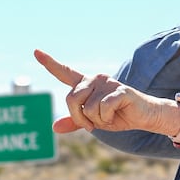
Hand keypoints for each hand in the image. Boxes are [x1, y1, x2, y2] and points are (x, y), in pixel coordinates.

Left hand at [33, 50, 179, 135]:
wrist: (143, 117)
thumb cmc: (118, 116)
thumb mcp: (93, 121)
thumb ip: (75, 122)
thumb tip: (54, 127)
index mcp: (86, 85)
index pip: (65, 72)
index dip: (50, 63)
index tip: (36, 51)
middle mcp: (95, 79)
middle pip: (71, 98)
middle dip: (79, 117)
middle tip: (92, 124)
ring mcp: (107, 83)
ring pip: (87, 108)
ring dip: (97, 120)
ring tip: (109, 117)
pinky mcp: (119, 90)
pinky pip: (102, 109)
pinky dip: (108, 119)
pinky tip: (117, 115)